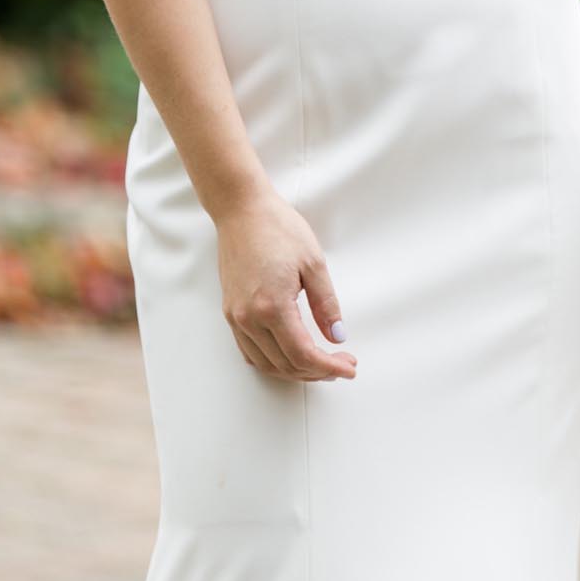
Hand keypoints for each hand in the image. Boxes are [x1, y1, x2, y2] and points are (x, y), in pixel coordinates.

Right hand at [213, 185, 357, 382]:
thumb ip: (326, 304)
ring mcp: (236, 317)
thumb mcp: (313, 262)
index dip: (329, 367)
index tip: (349, 367)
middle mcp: (250, 318)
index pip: (304, 354)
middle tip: (342, 363)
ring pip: (267, 364)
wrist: (241, 209)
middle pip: (286, 365)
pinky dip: (272, 361)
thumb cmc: (278, 228)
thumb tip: (337, 336)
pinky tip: (290, 355)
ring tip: (321, 362)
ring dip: (296, 370)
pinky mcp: (230, 311)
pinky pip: (250, 351)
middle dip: (318, 371)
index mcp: (273, 306)